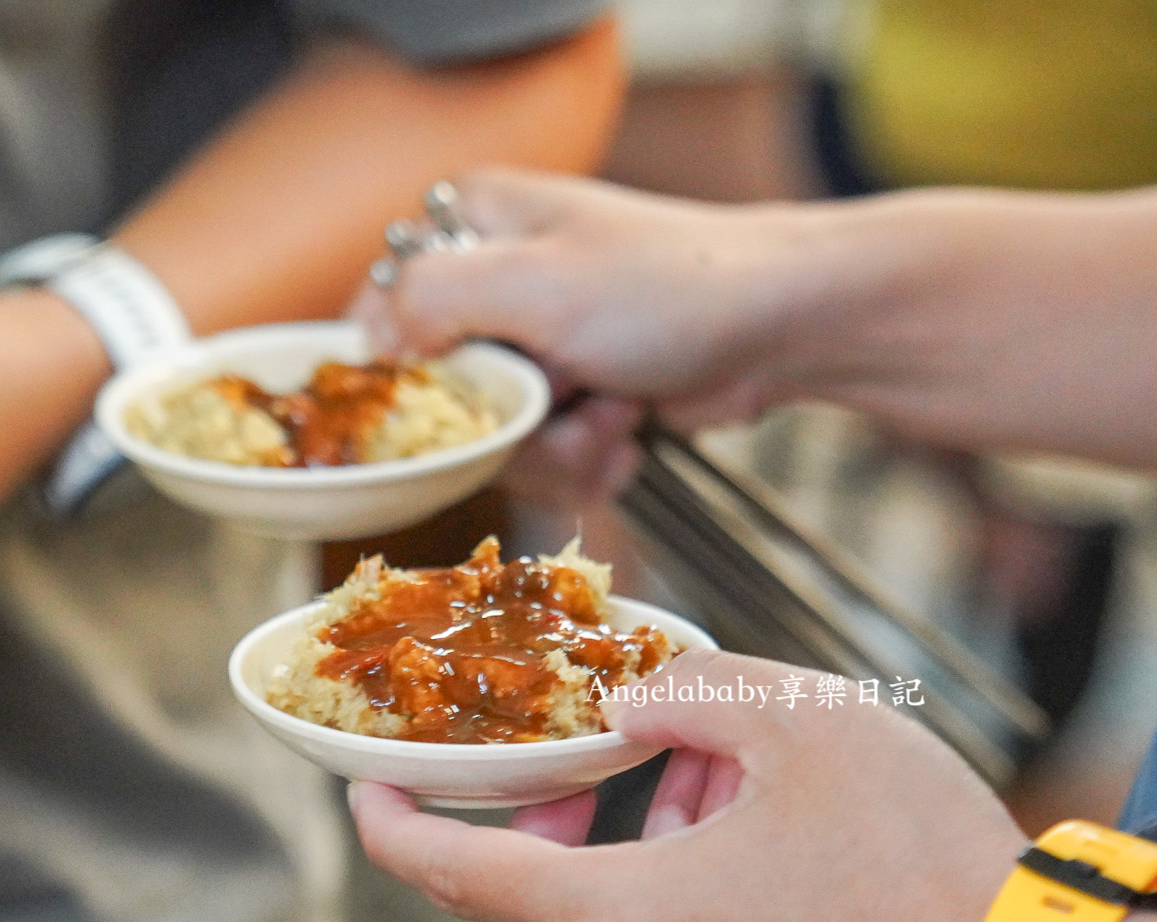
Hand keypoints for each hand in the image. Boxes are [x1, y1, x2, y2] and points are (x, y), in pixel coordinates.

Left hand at [348, 649, 1025, 921]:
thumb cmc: (916, 860)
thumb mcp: (806, 724)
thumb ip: (693, 693)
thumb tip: (627, 706)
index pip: (458, 882)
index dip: (396, 834)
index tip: (366, 796)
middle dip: (522, 853)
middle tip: (579, 786)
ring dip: (590, 888)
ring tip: (685, 809)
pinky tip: (727, 866)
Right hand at [355, 169, 814, 510]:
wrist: (783, 328)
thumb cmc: (669, 287)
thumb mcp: (531, 282)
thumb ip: (429, 298)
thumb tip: (374, 338)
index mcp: (468, 225)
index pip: (376, 308)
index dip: (404, 371)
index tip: (453, 395)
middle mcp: (493, 281)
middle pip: (436, 395)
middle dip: (506, 422)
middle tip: (562, 399)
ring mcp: (535, 344)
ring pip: (491, 440)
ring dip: (555, 448)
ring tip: (611, 416)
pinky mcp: (573, 395)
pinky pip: (540, 458)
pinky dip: (585, 461)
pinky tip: (626, 435)